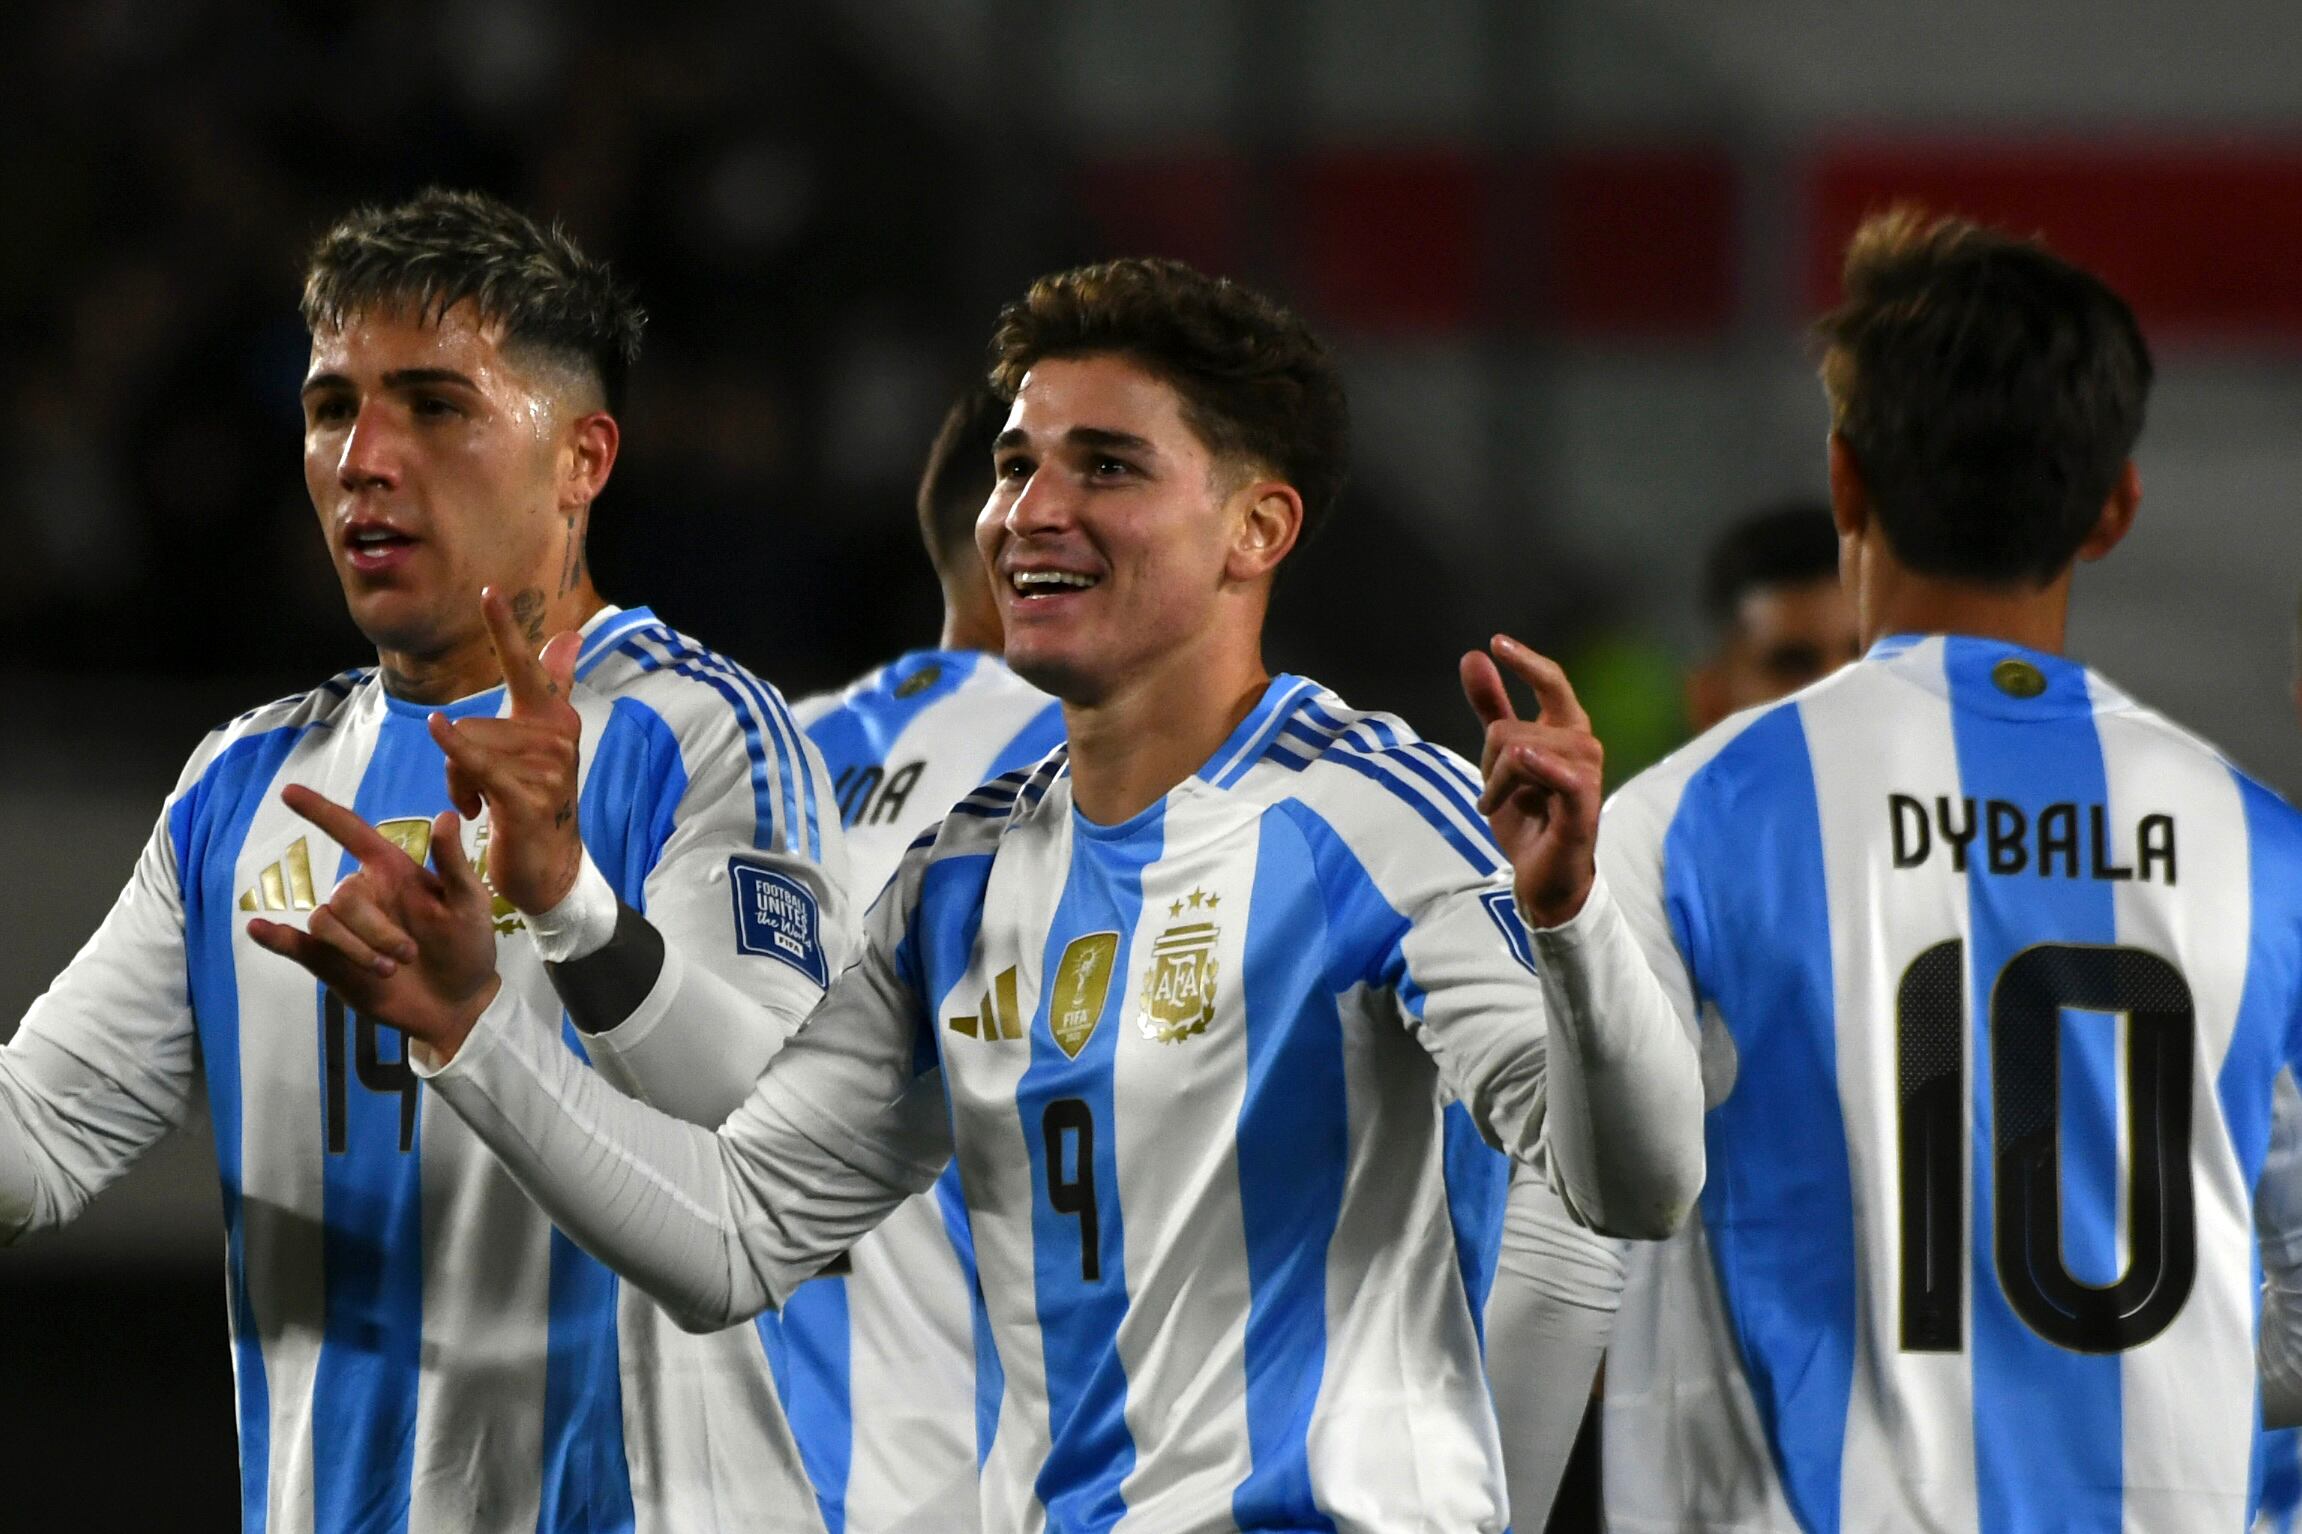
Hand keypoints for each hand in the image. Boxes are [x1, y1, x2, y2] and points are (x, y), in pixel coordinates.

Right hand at [247, 785, 501, 1058]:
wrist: (459, 1001)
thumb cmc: (468, 943)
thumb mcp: (470, 902)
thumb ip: (454, 863)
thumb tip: (447, 815)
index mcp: (392, 871)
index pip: (350, 833)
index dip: (321, 812)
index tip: (288, 791)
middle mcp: (364, 895)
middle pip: (342, 895)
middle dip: (373, 927)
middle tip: (408, 954)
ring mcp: (345, 929)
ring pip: (325, 922)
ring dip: (354, 946)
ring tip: (390, 969)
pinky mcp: (331, 962)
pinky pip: (296, 945)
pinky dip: (275, 938)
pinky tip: (260, 929)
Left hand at [428, 585, 585, 913]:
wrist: (550, 868)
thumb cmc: (536, 800)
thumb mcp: (542, 742)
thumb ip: (554, 685)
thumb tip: (568, 636)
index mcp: (555, 718)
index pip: (527, 666)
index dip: (505, 628)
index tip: (488, 590)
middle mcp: (557, 736)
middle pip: (476, 721)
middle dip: (460, 758)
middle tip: (479, 792)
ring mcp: (545, 766)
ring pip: (468, 747)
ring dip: (458, 782)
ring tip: (482, 808)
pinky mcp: (525, 796)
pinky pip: (477, 761)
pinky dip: (454, 749)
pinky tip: (439, 729)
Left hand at [1460, 634, 1603, 927]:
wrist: (1543, 876)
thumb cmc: (1529, 817)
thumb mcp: (1498, 759)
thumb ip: (1491, 708)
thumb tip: (1473, 656)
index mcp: (1566, 731)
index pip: (1552, 682)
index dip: (1526, 662)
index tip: (1496, 643)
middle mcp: (1583, 746)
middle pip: (1510, 728)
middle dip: (1486, 760)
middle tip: (1494, 792)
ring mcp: (1585, 775)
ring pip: (1517, 750)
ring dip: (1496, 783)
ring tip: (1502, 806)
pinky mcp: (1582, 808)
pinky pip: (1562, 777)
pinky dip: (1540, 769)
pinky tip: (1525, 762)